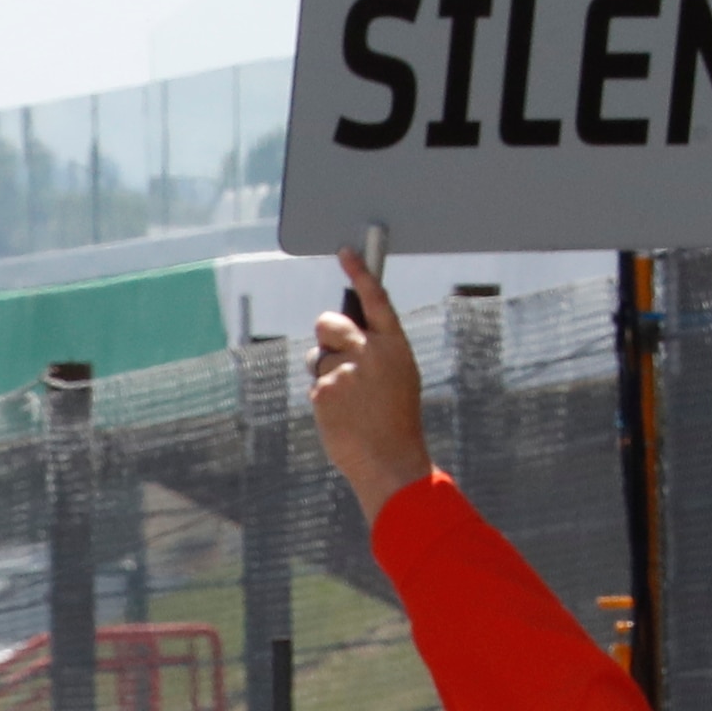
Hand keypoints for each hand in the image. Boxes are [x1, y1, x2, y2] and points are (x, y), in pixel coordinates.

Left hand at [305, 247, 434, 522]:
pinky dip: (323, 399)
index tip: (345, 252)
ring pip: (318, 358)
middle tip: (333, 353)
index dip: (359, 273)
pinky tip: (340, 415)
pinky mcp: (324, 391)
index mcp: (395, 346)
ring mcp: (345, 370)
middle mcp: (370, 352)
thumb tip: (343, 336)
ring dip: (325, 374)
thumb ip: (375, 352)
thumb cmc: (394, 420)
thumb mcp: (397, 378)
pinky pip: (314, 385)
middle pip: (330, 323)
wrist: (389, 458)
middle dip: (326, 333)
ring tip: (348, 401)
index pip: (376, 300)